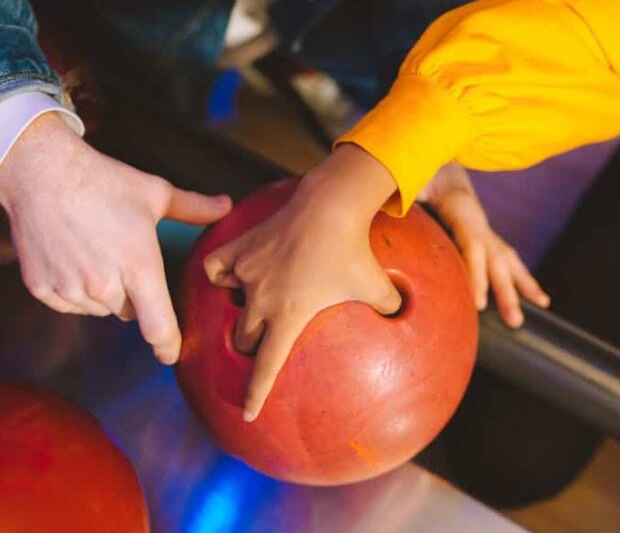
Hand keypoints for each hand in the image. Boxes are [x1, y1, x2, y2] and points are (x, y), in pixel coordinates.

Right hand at [0, 113, 230, 363]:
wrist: (42, 173)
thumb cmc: (103, 181)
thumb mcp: (154, 193)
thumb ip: (194, 207)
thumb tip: (226, 206)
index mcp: (139, 267)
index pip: (158, 327)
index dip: (168, 346)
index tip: (172, 354)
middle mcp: (105, 285)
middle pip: (129, 312)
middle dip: (133, 294)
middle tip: (124, 256)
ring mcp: (71, 290)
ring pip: (100, 308)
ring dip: (103, 292)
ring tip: (97, 250)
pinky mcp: (43, 289)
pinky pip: (69, 303)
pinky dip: (74, 289)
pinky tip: (73, 256)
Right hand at [203, 145, 399, 420]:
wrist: (329, 207)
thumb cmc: (353, 250)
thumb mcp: (376, 285)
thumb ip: (388, 306)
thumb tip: (403, 315)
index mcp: (288, 318)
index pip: (265, 368)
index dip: (255, 394)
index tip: (247, 412)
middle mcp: (261, 300)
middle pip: (243, 339)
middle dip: (251, 346)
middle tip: (263, 341)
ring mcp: (247, 272)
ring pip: (228, 303)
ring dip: (237, 309)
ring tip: (250, 304)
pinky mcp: (240, 247)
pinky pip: (216, 267)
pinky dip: (219, 272)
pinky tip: (231, 271)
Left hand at [417, 163, 548, 327]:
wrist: (432, 160)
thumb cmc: (419, 174)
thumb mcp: (410, 182)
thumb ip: (405, 196)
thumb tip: (391, 209)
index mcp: (460, 208)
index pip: (473, 246)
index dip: (477, 274)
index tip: (479, 304)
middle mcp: (478, 220)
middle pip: (497, 259)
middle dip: (507, 291)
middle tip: (515, 321)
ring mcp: (482, 227)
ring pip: (507, 258)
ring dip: (523, 284)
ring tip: (542, 304)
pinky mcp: (481, 234)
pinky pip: (503, 258)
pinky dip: (518, 276)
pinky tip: (533, 295)